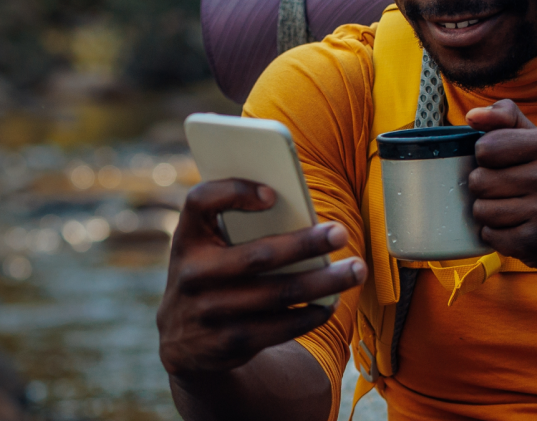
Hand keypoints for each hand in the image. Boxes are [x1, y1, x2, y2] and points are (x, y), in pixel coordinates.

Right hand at [157, 178, 365, 375]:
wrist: (181, 341)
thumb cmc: (208, 275)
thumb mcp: (204, 246)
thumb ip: (233, 224)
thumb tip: (299, 218)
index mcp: (186, 239)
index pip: (200, 202)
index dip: (234, 192)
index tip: (273, 193)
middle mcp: (193, 275)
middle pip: (258, 255)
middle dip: (305, 244)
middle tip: (341, 233)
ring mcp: (210, 312)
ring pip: (278, 294)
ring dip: (324, 282)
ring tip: (355, 270)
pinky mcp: (228, 343)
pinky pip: (280, 327)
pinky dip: (311, 313)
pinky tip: (331, 302)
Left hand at [465, 99, 536, 276]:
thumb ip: (510, 121)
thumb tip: (472, 115)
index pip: (484, 147)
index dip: (489, 159)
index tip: (509, 166)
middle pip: (478, 180)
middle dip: (488, 189)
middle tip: (515, 194)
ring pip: (480, 210)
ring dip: (492, 215)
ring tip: (519, 213)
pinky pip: (490, 236)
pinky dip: (500, 237)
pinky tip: (523, 231)